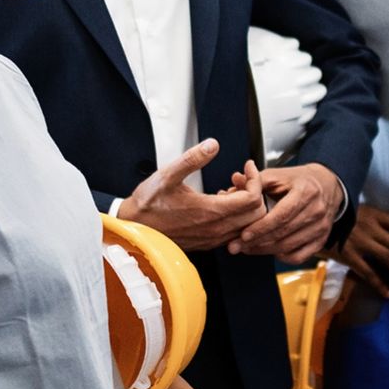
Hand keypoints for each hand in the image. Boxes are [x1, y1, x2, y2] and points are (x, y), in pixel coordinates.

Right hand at [118, 141, 264, 252]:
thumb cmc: (148, 203)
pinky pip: (234, 232)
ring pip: (247, 225)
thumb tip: (212, 145)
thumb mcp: (168, 175)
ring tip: (229, 188)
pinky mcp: (207, 242)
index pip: (252, 198)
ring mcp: (212, 238)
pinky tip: (220, 202)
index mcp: (210, 212)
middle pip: (256, 213)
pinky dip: (236, 216)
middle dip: (253, 191)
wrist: (133, 227)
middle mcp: (215, 229)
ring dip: (245, 205)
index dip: (255, 179)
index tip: (247, 167)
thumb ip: (192, 159)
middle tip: (239, 177)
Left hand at [231, 162, 341, 261]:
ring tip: (247, 248)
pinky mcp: (322, 239)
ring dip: (265, 250)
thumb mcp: (279, 174)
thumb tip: (235, 181)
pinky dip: (282, 257)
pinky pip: (300, 256)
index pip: (282, 215)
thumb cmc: (299, 180)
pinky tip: (270, 251)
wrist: (328, 185)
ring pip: (289, 246)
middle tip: (236, 246)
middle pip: (284, 233)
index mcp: (306, 192)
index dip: (261, 227)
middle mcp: (317, 210)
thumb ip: (256, 180)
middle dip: (257, 242)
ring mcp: (321, 227)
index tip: (243, 235)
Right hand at [337, 204, 388, 294]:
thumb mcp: (360, 211)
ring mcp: (360, 242)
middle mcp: (371, 228)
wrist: (315, 219)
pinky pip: (367, 272)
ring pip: (388, 258)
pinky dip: (379, 284)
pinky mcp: (348, 255)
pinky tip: (388, 293)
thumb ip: (375, 222)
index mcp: (375, 215)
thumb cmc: (339, 215)